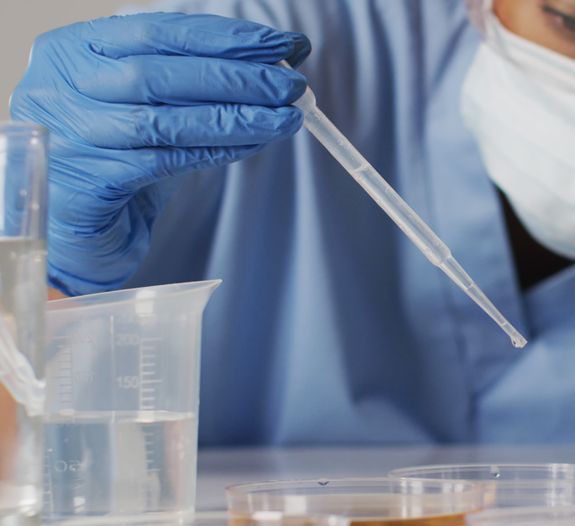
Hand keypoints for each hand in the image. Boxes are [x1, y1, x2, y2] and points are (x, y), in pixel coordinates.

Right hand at [10, 13, 310, 294]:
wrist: (83, 223)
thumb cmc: (123, 151)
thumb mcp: (154, 99)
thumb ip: (198, 73)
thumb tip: (280, 56)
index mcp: (74, 49)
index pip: (159, 31)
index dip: (226, 37)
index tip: (283, 45)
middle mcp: (61, 87)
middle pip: (161, 74)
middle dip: (238, 77)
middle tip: (292, 85)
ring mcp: (70, 136)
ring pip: (166, 120)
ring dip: (236, 118)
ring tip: (286, 118)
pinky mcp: (88, 184)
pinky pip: (165, 162)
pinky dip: (216, 151)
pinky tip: (253, 145)